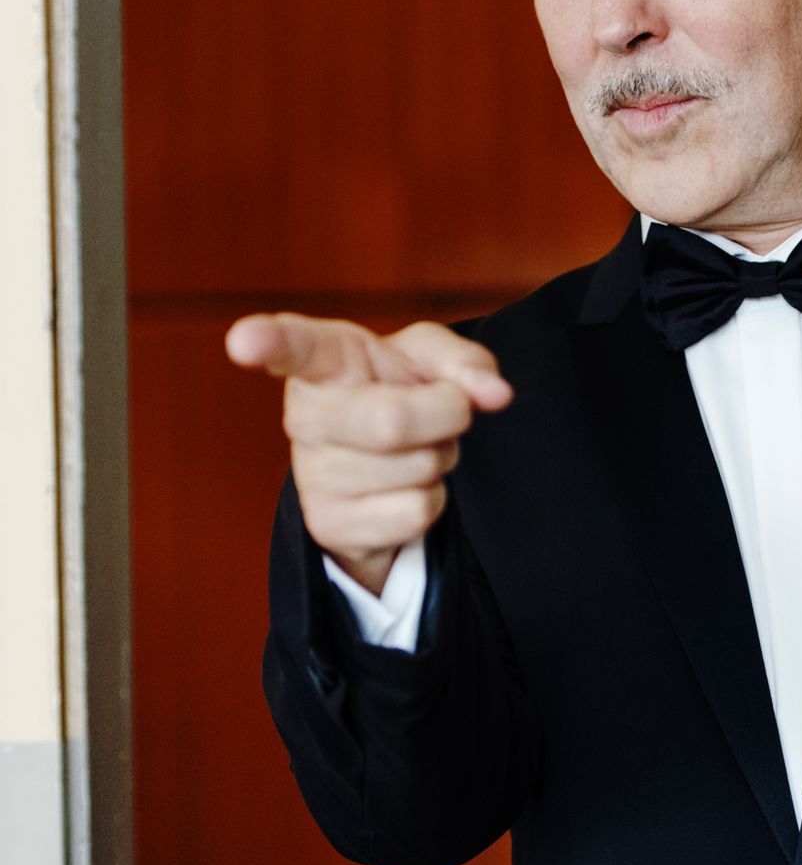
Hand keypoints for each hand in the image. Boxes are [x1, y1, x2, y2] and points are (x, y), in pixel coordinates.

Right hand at [225, 312, 511, 595]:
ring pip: (415, 470)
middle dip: (445, 416)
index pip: (294, 345)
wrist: (384, 461)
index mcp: (324, 358)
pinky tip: (403, 485)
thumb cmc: (399, 389)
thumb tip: (495, 394)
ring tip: (415, 446)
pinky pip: (415, 513)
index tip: (243, 342)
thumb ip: (466, 361)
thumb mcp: (432, 358)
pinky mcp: (328, 524)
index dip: (268, 341)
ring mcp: (312, 474)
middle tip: (445, 408)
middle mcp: (304, 414)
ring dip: (440, 458)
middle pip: (390, 421)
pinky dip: (432, 499)